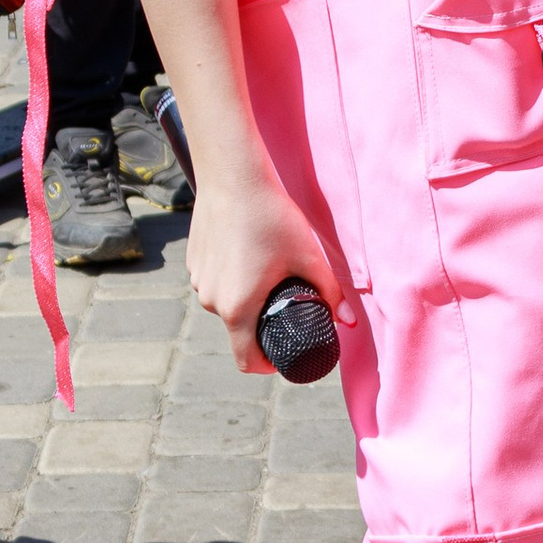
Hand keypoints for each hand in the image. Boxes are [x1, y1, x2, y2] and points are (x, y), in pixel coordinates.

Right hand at [184, 173, 355, 377]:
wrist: (233, 177)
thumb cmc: (272, 217)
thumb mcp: (308, 257)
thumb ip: (329, 293)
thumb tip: (349, 322)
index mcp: (238, 308)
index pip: (246, 360)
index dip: (266, 365)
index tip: (282, 355)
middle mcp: (212, 300)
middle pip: (238, 328)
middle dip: (261, 321)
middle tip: (284, 299)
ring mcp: (199, 281)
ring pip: (226, 303)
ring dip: (244, 298)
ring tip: (265, 270)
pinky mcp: (193, 262)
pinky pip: (214, 282)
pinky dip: (230, 278)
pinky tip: (246, 254)